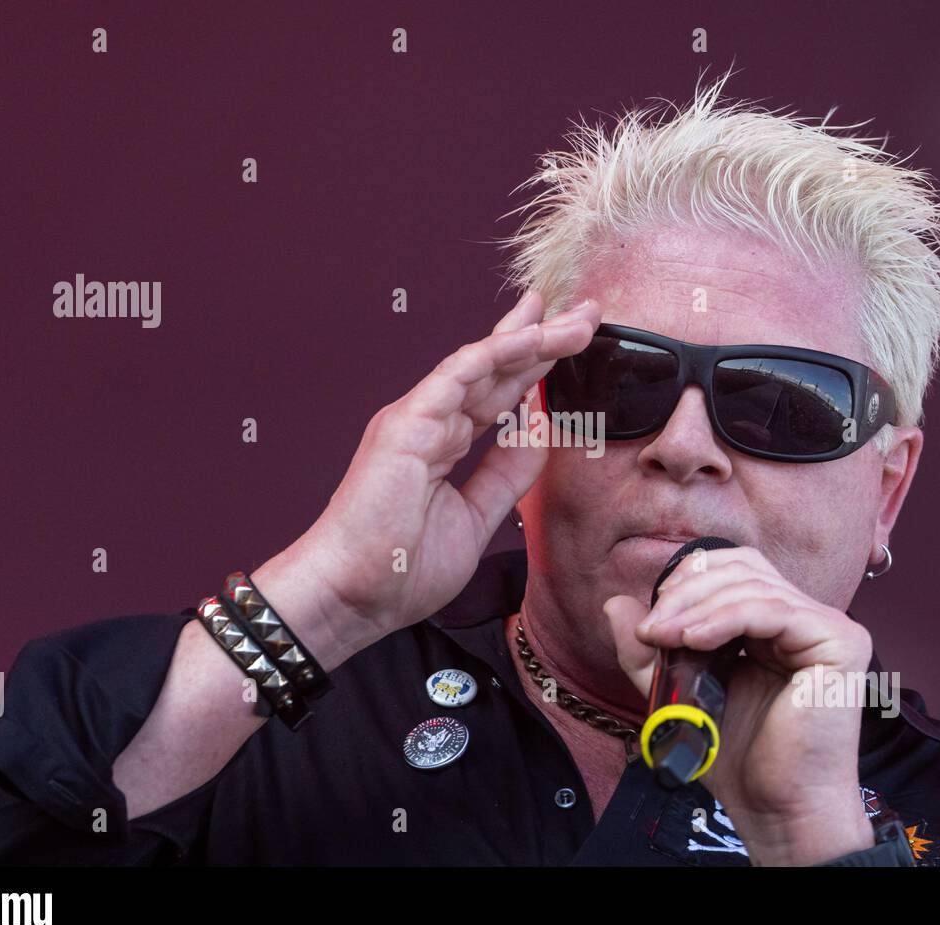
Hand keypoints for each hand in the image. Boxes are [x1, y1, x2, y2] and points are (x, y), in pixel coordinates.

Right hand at [264, 291, 601, 663]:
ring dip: (533, 339)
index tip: (573, 345)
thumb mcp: (476, 517)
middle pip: (496, 369)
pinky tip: (534, 337)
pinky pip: (459, 374)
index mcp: (442, 443)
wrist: (353, 596)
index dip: (535, 367)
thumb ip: (506, 474)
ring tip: (577, 320)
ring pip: (483, 363)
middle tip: (586, 313)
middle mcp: (430, 421)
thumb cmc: (399, 568)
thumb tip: (539, 434)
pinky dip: (498, 352)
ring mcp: (418, 418)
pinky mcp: (408, 422)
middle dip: (543, 340)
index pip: (497, 393)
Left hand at [602, 546, 876, 865]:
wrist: (777, 808)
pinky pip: (772, 610)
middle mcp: (808, 618)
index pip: (734, 570)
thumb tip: (614, 604)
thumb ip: (647, 651)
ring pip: (753, 586)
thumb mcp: (677, 692)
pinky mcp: (839, 642)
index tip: (648, 619)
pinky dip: (724, 618)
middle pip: (743, 568)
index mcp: (778, 623)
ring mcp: (828, 627)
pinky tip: (691, 639)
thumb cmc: (738, 757)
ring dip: (695, 607)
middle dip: (686, 591)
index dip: (688, 581)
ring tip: (660, 637)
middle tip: (649, 628)